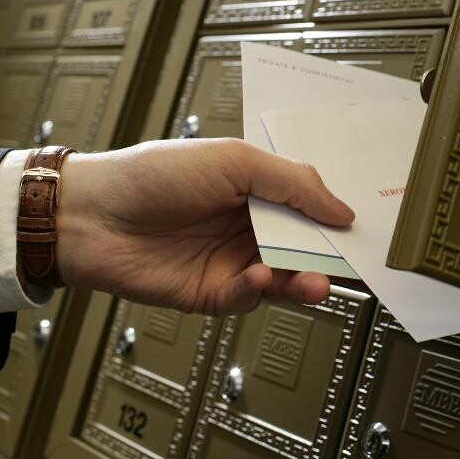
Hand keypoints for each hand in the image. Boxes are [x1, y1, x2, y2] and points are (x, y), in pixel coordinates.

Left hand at [55, 138, 354, 314]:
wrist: (92, 214)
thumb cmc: (157, 174)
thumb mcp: (234, 160)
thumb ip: (292, 183)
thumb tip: (343, 210)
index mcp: (259, 191)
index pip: (311, 207)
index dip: (338, 219)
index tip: (367, 230)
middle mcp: (250, 228)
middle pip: (305, 247)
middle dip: (331, 257)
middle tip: (355, 264)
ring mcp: (233, 262)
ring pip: (284, 278)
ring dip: (303, 281)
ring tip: (316, 281)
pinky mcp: (212, 295)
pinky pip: (248, 298)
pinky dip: (258, 289)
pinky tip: (256, 275)